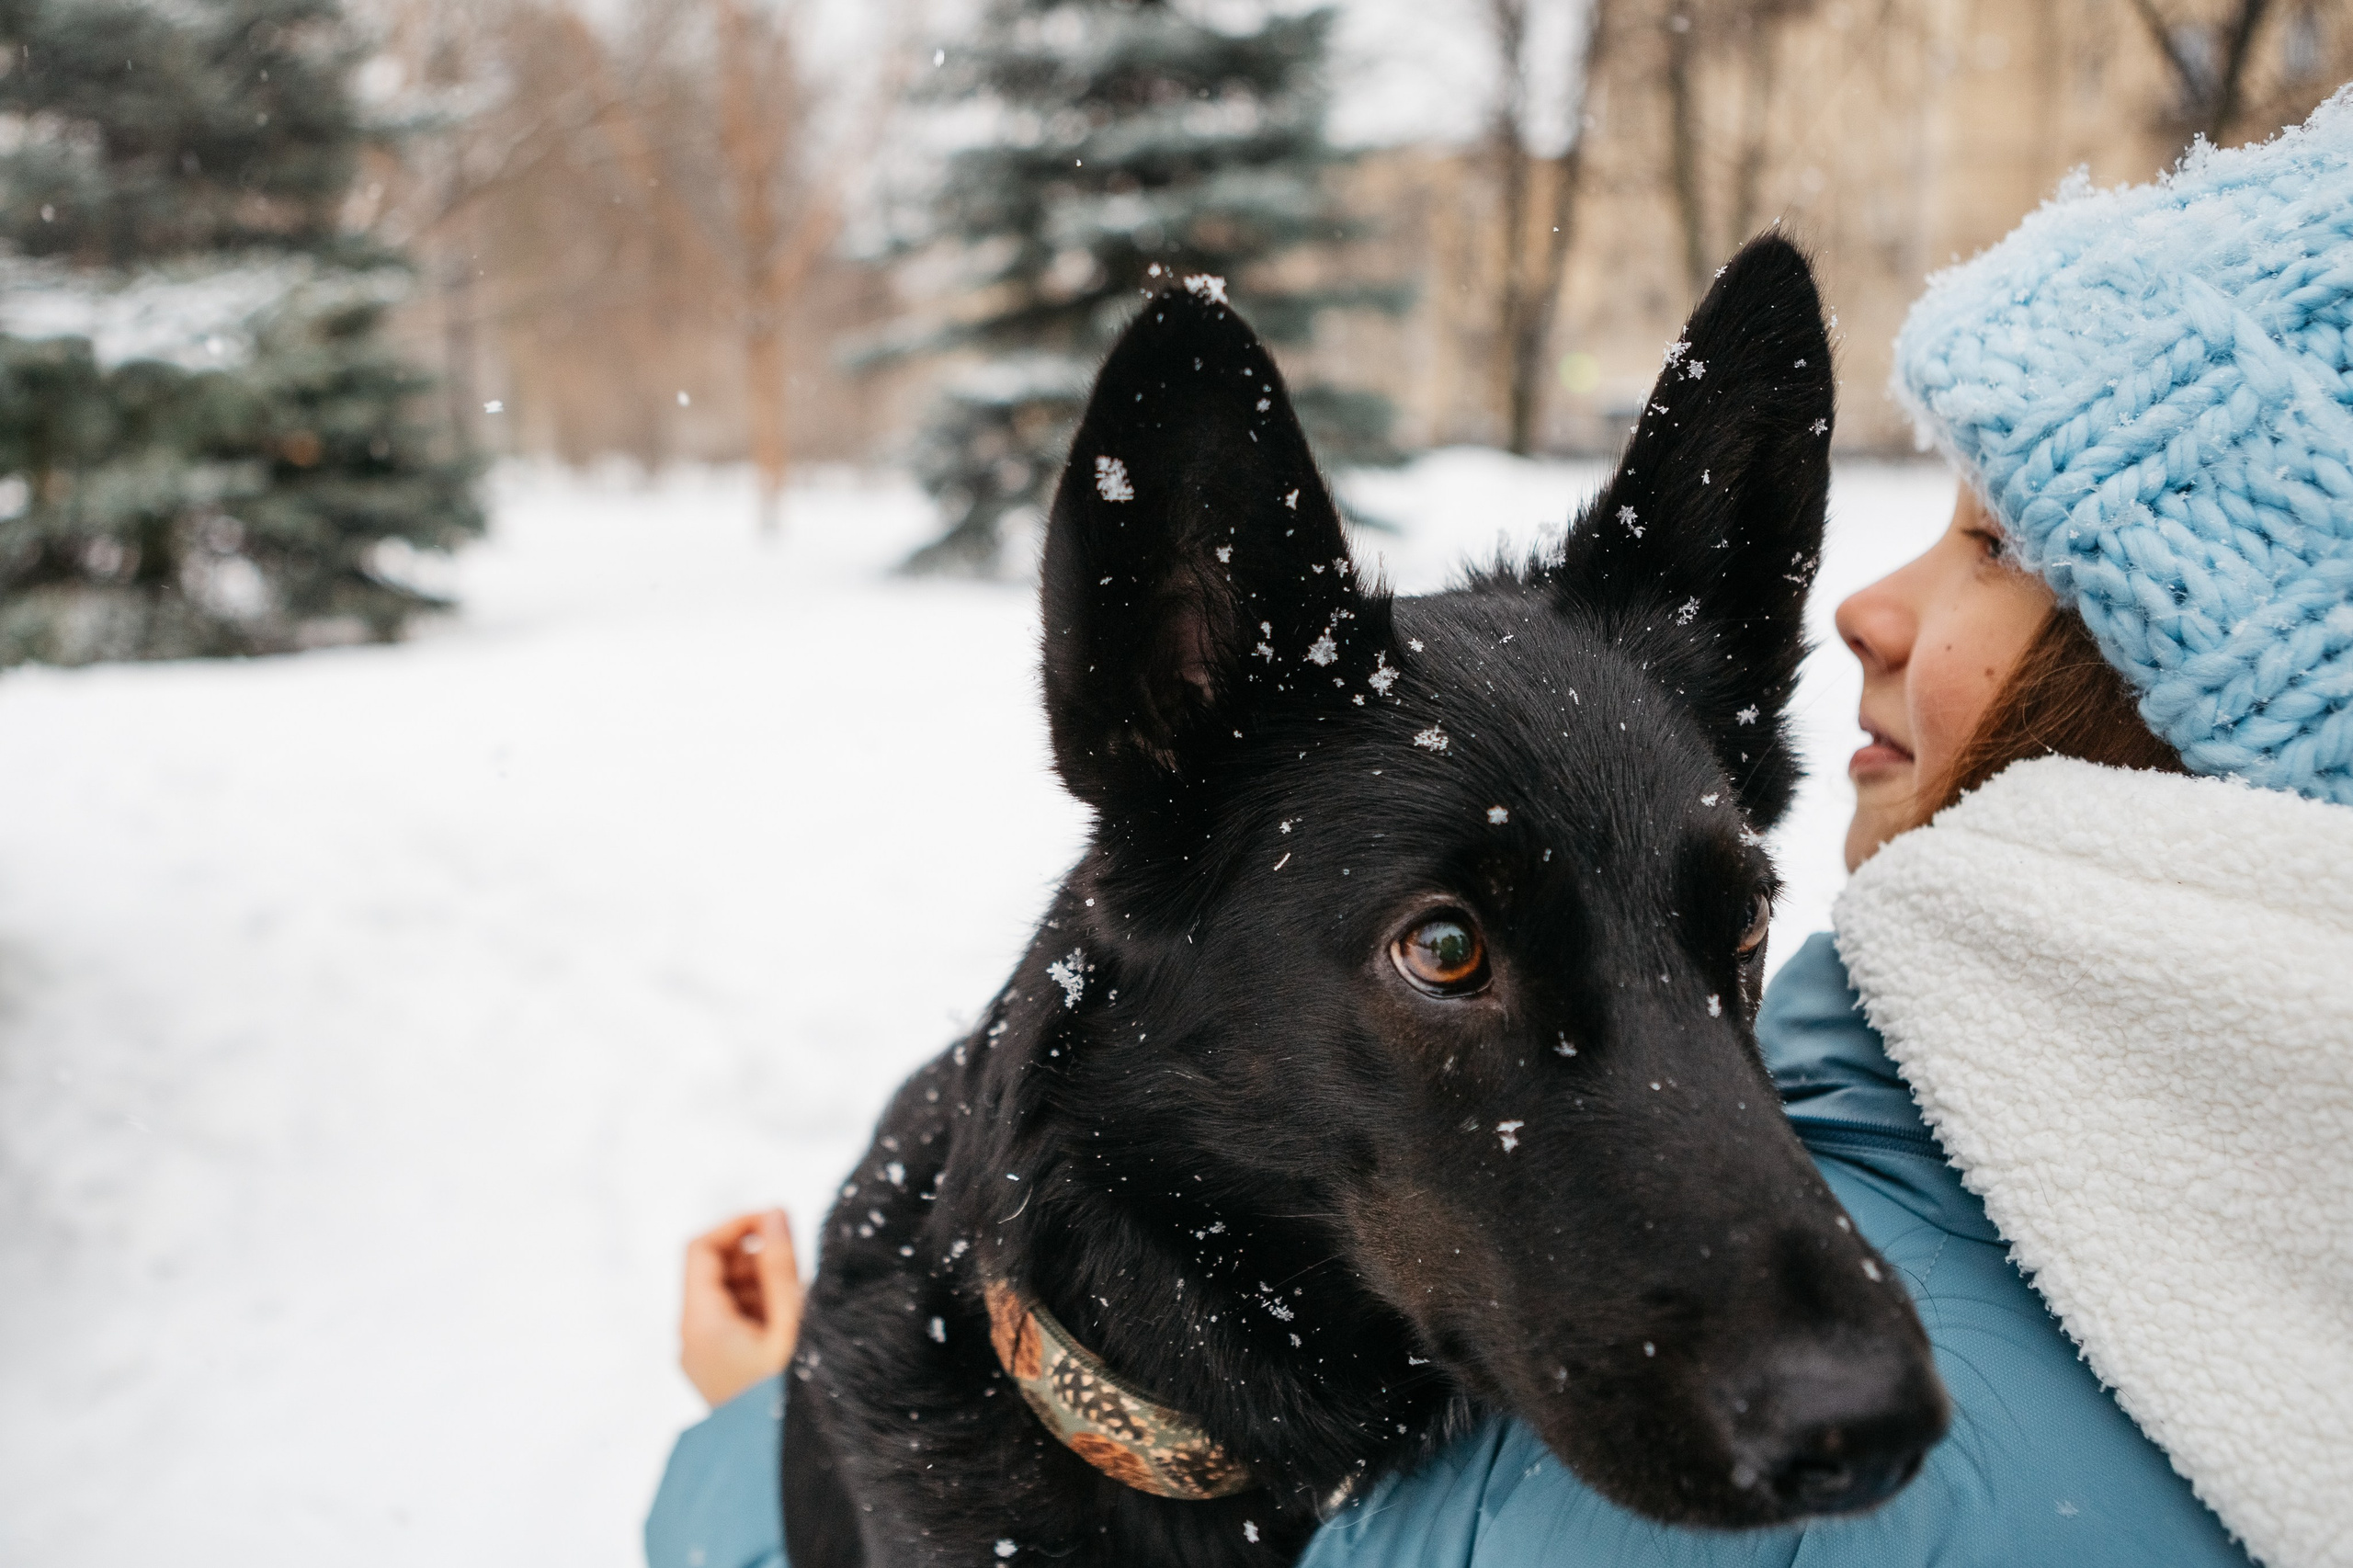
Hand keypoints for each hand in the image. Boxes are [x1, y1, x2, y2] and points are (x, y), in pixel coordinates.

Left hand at [679, 1208, 802, 1408]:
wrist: (776, 1468)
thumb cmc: (786, 1398)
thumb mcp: (791, 1326)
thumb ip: (781, 1266)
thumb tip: (774, 1212)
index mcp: (700, 1324)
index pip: (701, 1248)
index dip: (738, 1224)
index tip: (780, 1220)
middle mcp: (692, 1337)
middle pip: (716, 1269)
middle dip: (758, 1259)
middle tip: (803, 1274)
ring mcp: (703, 1354)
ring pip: (730, 1294)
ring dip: (766, 1286)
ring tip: (802, 1310)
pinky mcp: (719, 1367)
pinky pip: (736, 1320)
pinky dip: (765, 1310)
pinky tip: (793, 1329)